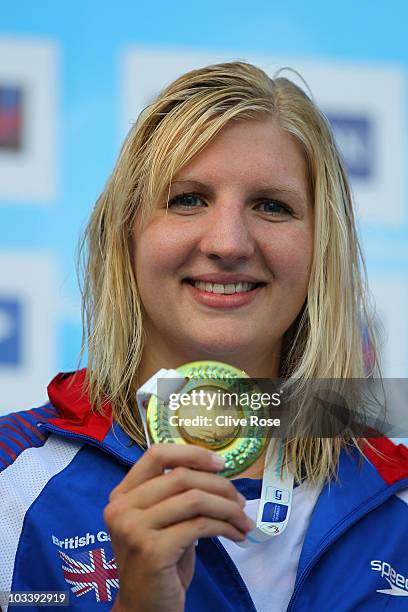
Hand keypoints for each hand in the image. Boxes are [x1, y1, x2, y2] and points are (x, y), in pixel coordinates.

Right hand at [104, 444, 252, 611]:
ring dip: (228, 508)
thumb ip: (177, 495)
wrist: (145, 609)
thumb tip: (218, 473)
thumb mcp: (163, 522)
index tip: (220, 463)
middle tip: (240, 500)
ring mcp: (133, 528)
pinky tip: (235, 535)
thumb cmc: (160, 563)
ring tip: (242, 520)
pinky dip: (225, 526)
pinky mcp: (151, 549)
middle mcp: (122, 508)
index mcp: (122, 495)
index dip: (192, 453)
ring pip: (194, 499)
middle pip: (181, 476)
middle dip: (219, 485)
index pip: (156, 454)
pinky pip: (200, 525)